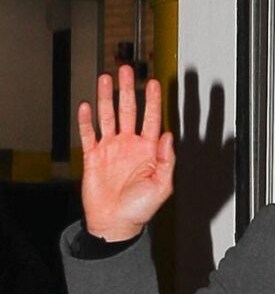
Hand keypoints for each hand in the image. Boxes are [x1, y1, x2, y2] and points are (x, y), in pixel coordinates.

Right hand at [78, 65, 174, 240]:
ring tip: (106, 79)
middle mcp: (130, 144)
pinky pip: (88, 134)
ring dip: (107, 97)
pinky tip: (87, 105)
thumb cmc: (141, 208)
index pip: (152, 118)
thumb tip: (169, 135)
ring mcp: (111, 148)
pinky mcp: (93, 156)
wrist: (115, 223)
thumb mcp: (162, 185)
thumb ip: (167, 160)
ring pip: (108, 117)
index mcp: (148, 150)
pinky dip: (86, 120)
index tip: (153, 83)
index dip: (153, 100)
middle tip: (127, 70)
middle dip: (128, 90)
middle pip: (128, 110)